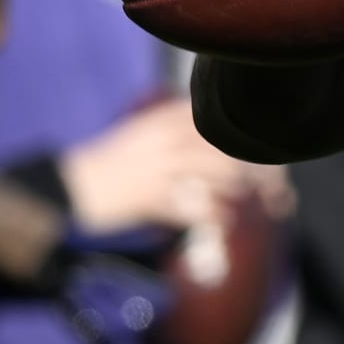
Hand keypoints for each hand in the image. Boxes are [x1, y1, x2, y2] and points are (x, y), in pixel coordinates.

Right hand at [60, 98, 272, 234]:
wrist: (69, 188)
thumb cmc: (112, 163)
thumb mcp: (144, 133)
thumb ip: (179, 128)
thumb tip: (220, 134)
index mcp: (165, 120)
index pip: (220, 121)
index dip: (250, 139)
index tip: (270, 154)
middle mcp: (165, 139)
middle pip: (227, 148)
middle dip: (256, 171)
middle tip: (274, 189)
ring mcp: (158, 167)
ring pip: (217, 174)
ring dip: (238, 191)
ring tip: (248, 204)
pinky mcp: (148, 197)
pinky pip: (193, 208)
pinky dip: (214, 217)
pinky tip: (224, 223)